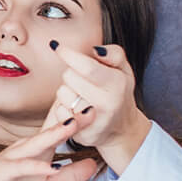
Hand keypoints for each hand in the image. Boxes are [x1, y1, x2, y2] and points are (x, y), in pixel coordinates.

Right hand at [0, 117, 96, 180]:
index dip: (76, 120)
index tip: (97, 109)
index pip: (58, 130)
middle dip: (70, 119)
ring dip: (53, 135)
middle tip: (91, 108)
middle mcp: (25, 147)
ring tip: (71, 126)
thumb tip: (94, 164)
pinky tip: (50, 167)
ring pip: (35, 144)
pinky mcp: (3, 171)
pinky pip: (21, 167)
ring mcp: (13, 157)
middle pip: (50, 131)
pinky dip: (35, 167)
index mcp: (36, 147)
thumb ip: (69, 174)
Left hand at [48, 44, 149, 173]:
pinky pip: (59, 112)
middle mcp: (107, 103)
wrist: (122, 129)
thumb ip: (113, 54)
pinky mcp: (82, 133)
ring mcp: (94, 120)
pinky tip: (75, 109)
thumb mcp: (123, 70)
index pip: (86, 66)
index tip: (57, 47)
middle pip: (69, 76)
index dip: (68, 54)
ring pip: (62, 93)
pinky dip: (63, 108)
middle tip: (82, 79)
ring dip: (67, 91)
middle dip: (71, 74)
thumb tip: (95, 50)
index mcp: (117, 84)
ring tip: (80, 95)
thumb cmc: (118, 92)